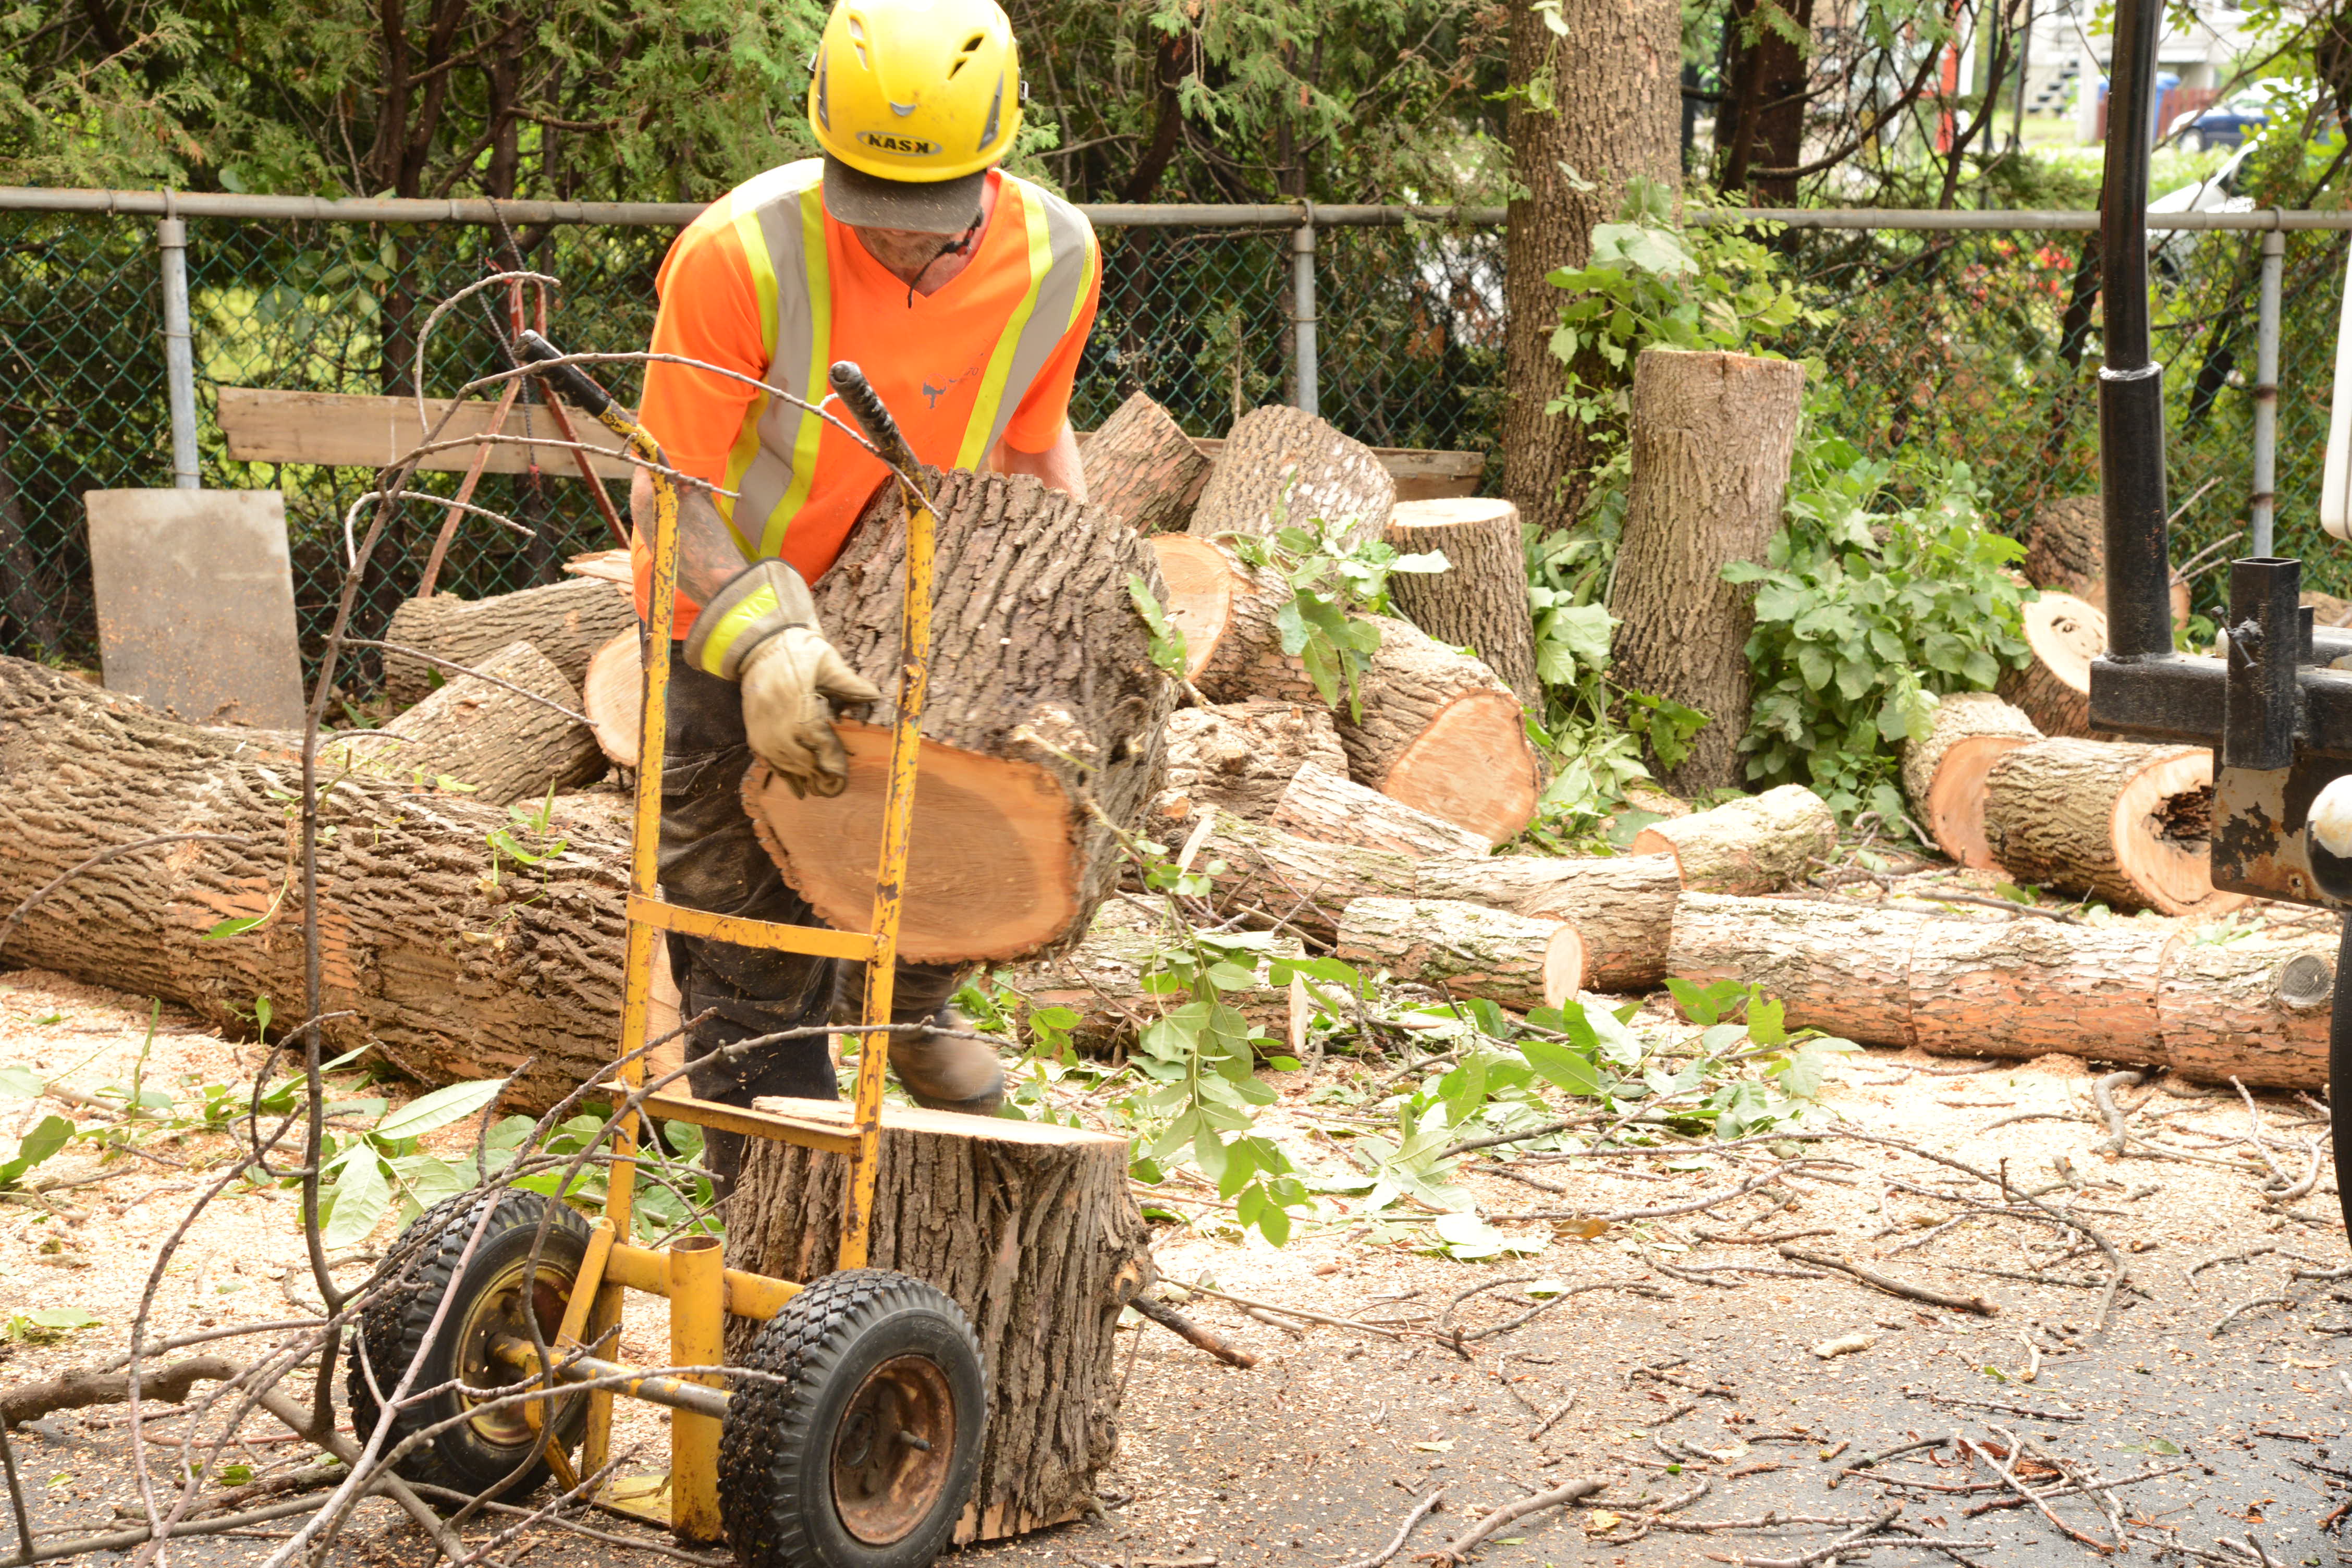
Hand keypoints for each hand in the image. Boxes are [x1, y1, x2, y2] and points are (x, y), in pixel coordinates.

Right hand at [738, 626, 883, 796]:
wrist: (758, 644)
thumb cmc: (796, 650)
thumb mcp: (825, 660)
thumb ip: (848, 681)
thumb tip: (875, 694)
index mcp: (797, 702)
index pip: (817, 740)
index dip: (830, 761)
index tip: (842, 778)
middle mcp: (777, 719)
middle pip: (799, 757)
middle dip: (817, 776)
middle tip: (833, 790)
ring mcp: (762, 726)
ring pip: (783, 762)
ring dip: (801, 778)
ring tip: (817, 792)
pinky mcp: (753, 729)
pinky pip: (768, 759)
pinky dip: (783, 774)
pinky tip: (796, 789)